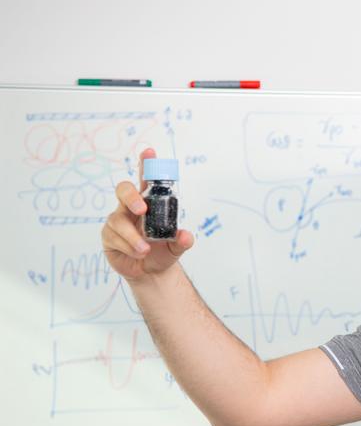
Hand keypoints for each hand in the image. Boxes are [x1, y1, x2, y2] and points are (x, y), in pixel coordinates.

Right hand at [101, 148, 193, 281]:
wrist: (151, 273)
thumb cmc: (162, 252)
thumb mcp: (176, 248)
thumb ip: (182, 241)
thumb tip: (186, 236)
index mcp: (149, 204)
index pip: (146, 180)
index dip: (146, 164)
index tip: (149, 152)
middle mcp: (130, 208)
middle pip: (123, 190)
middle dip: (131, 197)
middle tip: (142, 209)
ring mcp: (117, 221)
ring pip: (118, 220)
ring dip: (132, 236)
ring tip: (145, 249)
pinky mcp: (108, 236)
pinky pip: (114, 237)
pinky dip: (128, 246)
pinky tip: (138, 253)